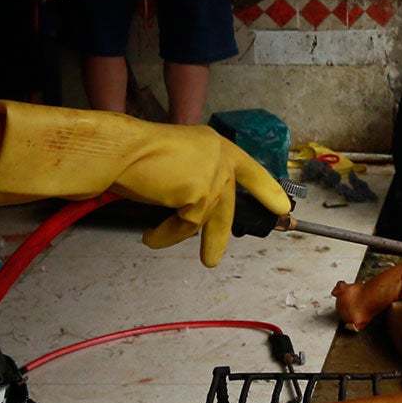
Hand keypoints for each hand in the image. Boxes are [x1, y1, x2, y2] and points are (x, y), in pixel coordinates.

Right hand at [0, 102, 290, 265]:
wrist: (119, 150)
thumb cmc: (133, 153)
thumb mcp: (173, 163)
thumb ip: (192, 178)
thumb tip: (198, 209)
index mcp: (213, 143)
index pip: (248, 167)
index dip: (266, 188)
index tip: (282, 206)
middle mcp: (219, 156)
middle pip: (227, 202)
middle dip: (219, 234)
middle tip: (213, 259)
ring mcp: (214, 175)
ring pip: (206, 218)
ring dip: (179, 234)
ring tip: (156, 240)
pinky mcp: (202, 194)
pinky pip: (189, 225)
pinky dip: (168, 234)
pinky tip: (150, 235)